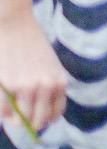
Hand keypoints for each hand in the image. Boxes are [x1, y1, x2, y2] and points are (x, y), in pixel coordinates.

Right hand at [0, 15, 65, 134]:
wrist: (14, 25)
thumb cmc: (31, 45)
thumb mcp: (49, 66)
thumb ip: (49, 86)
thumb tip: (40, 114)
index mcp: (59, 82)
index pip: (55, 114)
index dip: (44, 119)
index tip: (35, 117)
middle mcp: (45, 87)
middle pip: (38, 121)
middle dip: (28, 123)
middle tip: (19, 117)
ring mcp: (26, 88)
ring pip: (21, 120)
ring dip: (14, 118)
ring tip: (10, 108)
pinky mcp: (7, 87)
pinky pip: (4, 112)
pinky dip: (2, 112)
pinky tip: (3, 102)